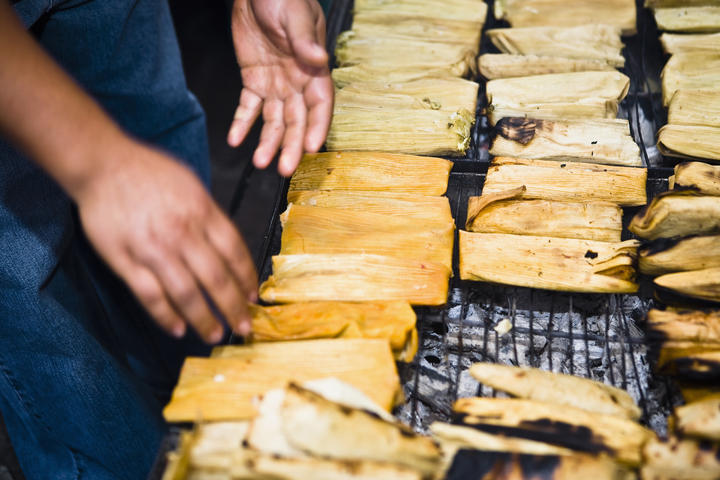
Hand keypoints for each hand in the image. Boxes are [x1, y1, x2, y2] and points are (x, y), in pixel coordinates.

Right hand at [75, 140, 257, 343]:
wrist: (102, 164)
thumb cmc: (149, 171)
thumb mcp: (192, 185)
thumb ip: (210, 216)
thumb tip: (228, 248)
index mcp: (202, 212)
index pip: (235, 252)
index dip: (247, 278)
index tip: (254, 295)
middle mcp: (182, 233)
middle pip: (216, 278)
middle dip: (234, 306)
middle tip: (245, 326)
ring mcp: (153, 249)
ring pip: (187, 293)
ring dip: (204, 319)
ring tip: (216, 334)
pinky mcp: (125, 261)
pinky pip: (150, 296)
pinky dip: (165, 316)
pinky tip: (178, 329)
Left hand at [227, 0, 332, 176]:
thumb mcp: (295, 16)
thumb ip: (305, 41)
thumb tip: (319, 61)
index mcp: (313, 70)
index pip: (320, 105)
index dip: (317, 126)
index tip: (310, 147)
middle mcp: (297, 83)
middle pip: (296, 121)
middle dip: (291, 145)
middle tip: (284, 169)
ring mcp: (276, 85)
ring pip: (274, 121)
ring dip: (267, 142)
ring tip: (259, 162)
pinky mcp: (254, 82)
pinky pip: (248, 108)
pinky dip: (242, 124)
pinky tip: (235, 140)